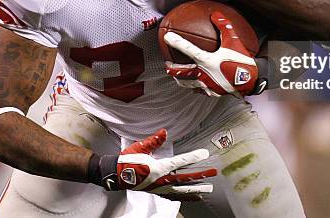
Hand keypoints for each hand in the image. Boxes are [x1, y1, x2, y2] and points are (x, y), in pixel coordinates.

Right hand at [92, 129, 216, 197]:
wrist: (116, 174)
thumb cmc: (127, 161)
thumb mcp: (140, 148)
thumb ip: (154, 141)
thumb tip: (164, 132)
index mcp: (159, 167)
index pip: (180, 162)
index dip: (194, 157)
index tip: (205, 154)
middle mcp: (162, 180)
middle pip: (185, 178)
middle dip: (200, 175)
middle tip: (213, 173)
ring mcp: (160, 187)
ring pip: (182, 190)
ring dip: (196, 189)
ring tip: (208, 189)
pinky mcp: (158, 191)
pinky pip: (175, 196)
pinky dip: (186, 197)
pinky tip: (194, 198)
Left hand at [163, 11, 260, 96]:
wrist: (252, 80)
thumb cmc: (243, 61)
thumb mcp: (234, 40)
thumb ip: (224, 26)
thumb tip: (215, 14)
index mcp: (206, 60)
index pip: (188, 50)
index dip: (176, 42)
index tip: (167, 37)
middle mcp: (204, 74)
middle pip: (182, 72)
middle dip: (172, 68)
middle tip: (167, 65)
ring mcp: (207, 84)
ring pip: (188, 83)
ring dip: (180, 79)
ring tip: (176, 77)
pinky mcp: (213, 92)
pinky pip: (201, 90)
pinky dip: (196, 87)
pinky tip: (197, 85)